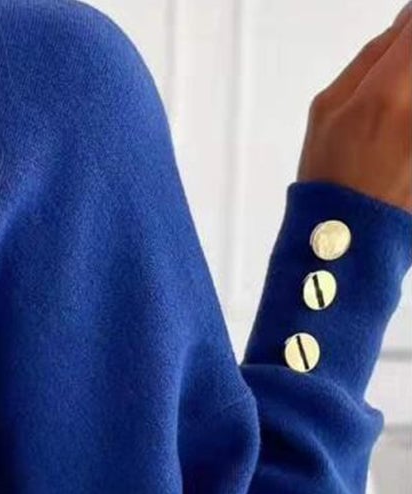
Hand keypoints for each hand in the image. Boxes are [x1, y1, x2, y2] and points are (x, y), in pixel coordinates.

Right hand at [297, 3, 411, 212]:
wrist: (348, 234)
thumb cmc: (332, 177)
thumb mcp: (325, 110)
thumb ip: (370, 58)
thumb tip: (403, 25)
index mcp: (386, 93)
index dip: (409, 29)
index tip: (404, 35)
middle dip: (407, 68)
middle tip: (394, 85)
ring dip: (406, 96)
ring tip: (391, 122)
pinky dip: (407, 128)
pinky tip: (398, 139)